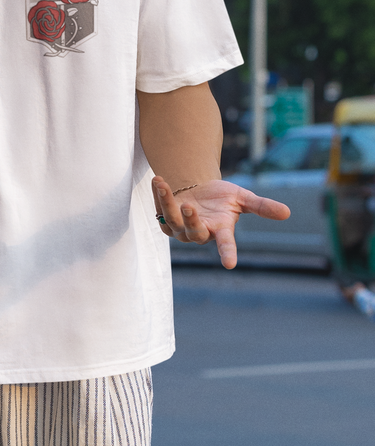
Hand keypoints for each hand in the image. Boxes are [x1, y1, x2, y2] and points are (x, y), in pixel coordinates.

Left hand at [152, 176, 289, 270]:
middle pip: (194, 233)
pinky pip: (160, 210)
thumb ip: (261, 206)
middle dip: (191, 220)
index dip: (228, 253)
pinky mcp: (166, 221)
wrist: (199, 190)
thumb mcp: (242, 198)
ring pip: (172, 220)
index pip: (226, 245)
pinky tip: (158, 181)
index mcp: (220, 230)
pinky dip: (158, 195)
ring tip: (163, 184)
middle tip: (189, 206)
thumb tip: (287, 212)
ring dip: (167, 202)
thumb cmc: (222, 197)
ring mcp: (181, 229)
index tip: (230, 264)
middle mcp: (200, 232)